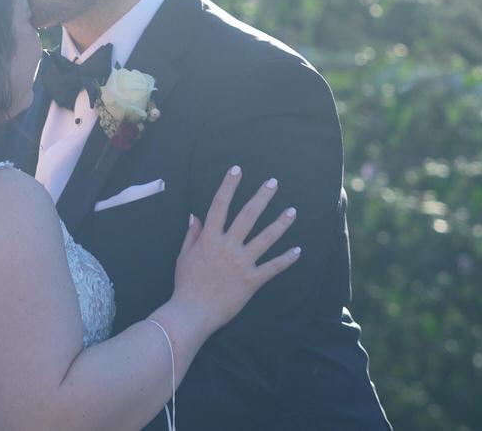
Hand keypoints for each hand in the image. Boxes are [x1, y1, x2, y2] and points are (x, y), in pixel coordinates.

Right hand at [170, 166, 300, 334]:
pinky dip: (286, 259)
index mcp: (209, 238)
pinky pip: (273, 267)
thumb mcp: (184, 256)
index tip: (237, 169)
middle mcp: (227, 246)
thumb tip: (195, 215)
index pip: (220, 205)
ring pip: (266, 238)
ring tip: (292, 210)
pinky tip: (298, 250)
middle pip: (248, 216)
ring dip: (281, 223)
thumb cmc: (186, 284)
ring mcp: (241, 263)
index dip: (229, 185)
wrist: (192, 312)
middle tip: (273, 182)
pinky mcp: (251, 280)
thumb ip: (192, 234)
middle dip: (262, 197)